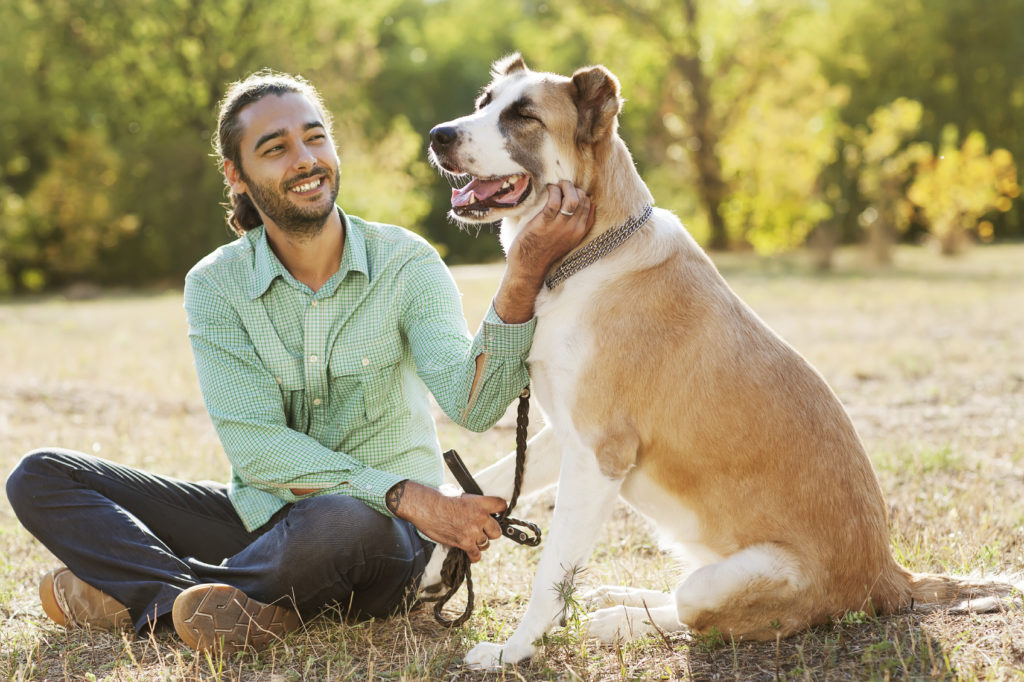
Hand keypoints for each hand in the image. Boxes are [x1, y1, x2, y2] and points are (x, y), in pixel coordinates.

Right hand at [387, 480, 504, 561]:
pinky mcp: (464, 543)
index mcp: (481, 502)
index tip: (495, 513)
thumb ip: (472, 502)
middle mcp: (480, 518)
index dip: (500, 510)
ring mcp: (473, 532)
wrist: (424, 506)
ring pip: (486, 544)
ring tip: (470, 539)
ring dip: (480, 543)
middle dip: (490, 531)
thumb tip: (475, 506)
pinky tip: (469, 551)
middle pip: (497, 531)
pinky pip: (476, 555)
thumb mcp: (460, 494)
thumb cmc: (439, 497)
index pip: (502, 506)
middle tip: (482, 529)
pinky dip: (473, 555)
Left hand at [493, 180, 594, 322]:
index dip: (581, 194)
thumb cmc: (545, 252)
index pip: (590, 206)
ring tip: (556, 186)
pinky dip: (552, 191)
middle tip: (562, 186)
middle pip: (583, 199)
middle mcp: (573, 229)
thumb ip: (574, 227)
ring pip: (572, 198)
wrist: (529, 267)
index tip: (570, 192)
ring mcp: (560, 226)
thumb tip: (581, 208)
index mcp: (580, 232)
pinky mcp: (544, 223)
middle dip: (573, 188)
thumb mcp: (567, 241)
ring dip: (565, 186)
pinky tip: (548, 190)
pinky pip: (554, 201)